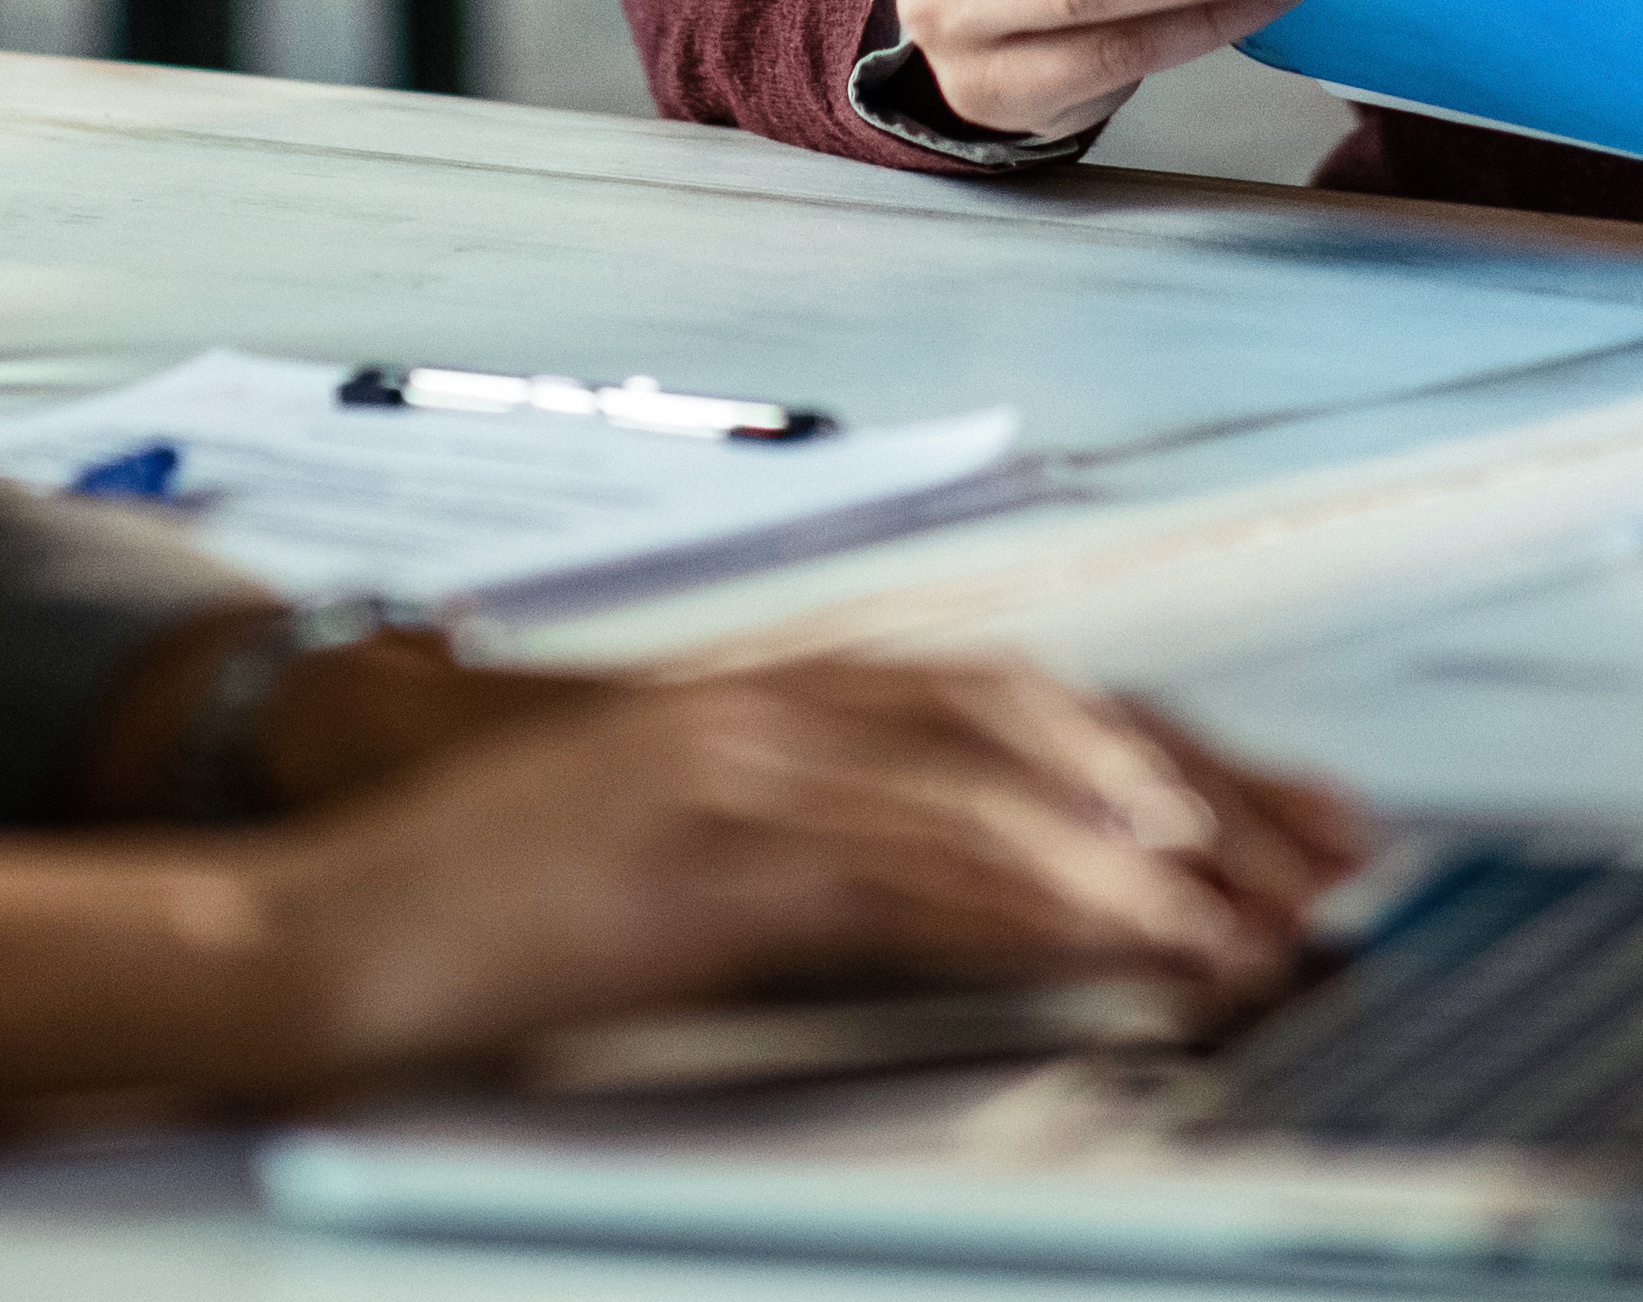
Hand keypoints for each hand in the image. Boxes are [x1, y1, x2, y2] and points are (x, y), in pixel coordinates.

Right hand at [0, 660, 1359, 1144]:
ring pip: (999, 779)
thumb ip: (824, 869)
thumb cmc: (483, 931)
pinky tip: (1131, 939)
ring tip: (1270, 922)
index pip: (1020, 708)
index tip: (1294, 823)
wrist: (305, 940)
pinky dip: (1042, 898)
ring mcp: (733, 765)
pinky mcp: (698, 846)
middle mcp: (771, 705)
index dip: (1170, 759)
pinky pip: (911, 866)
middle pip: (1043, 721)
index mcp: (772, 703)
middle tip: (1338, 867)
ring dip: (1155, 850)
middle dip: (1205, 793)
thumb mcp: (682, 879)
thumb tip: (994, 916)